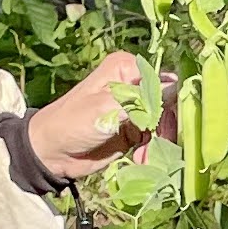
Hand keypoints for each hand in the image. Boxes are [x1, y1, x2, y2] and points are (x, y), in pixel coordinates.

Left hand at [26, 53, 172, 184]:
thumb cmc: (71, 123)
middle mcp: (133, 85)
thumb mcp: (105, 108)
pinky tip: (141, 159)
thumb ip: (140, 98)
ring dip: (160, 141)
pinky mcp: (135, 130)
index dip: (171, 99)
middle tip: (160, 142)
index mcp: (125, 69)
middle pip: (168, 101)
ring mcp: (136, 109)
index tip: (167, 121)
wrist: (51, 153)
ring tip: (146, 155)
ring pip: (165, 122)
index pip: (162, 78)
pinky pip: (156, 138)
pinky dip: (152, 150)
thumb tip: (175, 85)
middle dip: (166, 124)